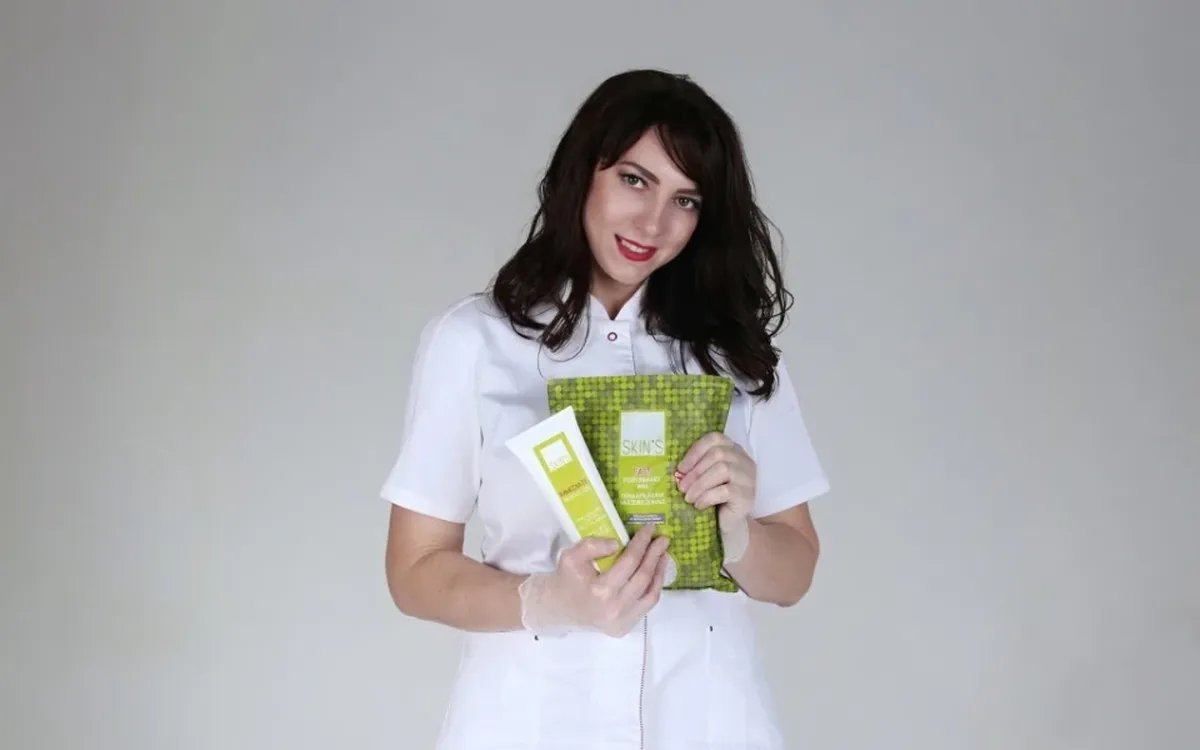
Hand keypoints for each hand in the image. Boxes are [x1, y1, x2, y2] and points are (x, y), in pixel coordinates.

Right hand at [519, 524, 670, 636]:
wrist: (561, 607)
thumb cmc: (567, 579)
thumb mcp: (571, 556)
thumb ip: (592, 546)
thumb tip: (617, 543)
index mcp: (600, 590)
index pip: (629, 562)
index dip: (641, 543)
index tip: (649, 528)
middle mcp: (615, 608)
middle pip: (643, 577)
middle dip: (655, 555)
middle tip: (663, 539)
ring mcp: (622, 621)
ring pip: (651, 593)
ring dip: (660, 571)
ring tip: (663, 554)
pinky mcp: (626, 627)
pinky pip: (647, 605)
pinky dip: (654, 587)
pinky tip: (656, 572)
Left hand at [675, 432, 755, 563]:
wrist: (728, 524)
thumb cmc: (714, 498)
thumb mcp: (705, 478)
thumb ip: (697, 468)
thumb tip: (677, 470)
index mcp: (733, 450)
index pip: (715, 439)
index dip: (696, 451)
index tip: (681, 468)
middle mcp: (744, 460)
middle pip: (718, 454)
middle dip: (695, 471)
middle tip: (681, 487)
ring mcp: (748, 478)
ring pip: (722, 470)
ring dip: (700, 485)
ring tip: (688, 498)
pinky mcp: (747, 496)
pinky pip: (725, 490)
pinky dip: (707, 497)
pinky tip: (699, 505)